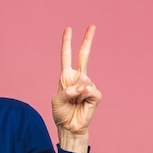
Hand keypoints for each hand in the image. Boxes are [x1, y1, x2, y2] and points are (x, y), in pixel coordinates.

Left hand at [52, 25, 101, 152]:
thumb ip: (68, 90)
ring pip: (84, 81)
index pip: (66, 56)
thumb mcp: (57, 100)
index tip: (68, 29)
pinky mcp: (95, 95)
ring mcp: (88, 86)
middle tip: (92, 26)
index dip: (67, 43)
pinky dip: (85, 95)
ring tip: (74, 103)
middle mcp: (78, 78)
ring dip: (77, 92)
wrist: (69, 127)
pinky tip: (83, 102)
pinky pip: (91, 90)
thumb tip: (84, 86)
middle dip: (87, 40)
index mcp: (66, 77)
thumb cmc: (61, 113)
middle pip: (84, 55)